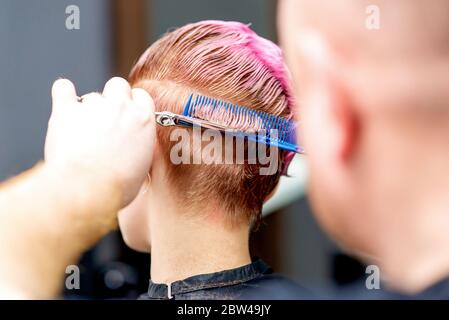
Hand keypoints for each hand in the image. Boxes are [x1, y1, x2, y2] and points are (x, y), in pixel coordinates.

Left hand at [45, 77, 155, 206]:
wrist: (88, 187)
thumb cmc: (117, 185)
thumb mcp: (143, 167)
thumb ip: (140, 146)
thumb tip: (136, 147)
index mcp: (143, 120)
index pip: (141, 96)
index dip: (133, 104)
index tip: (128, 115)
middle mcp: (121, 107)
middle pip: (118, 85)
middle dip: (113, 97)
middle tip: (108, 118)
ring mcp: (94, 106)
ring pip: (92, 96)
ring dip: (88, 108)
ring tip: (83, 131)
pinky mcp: (66, 110)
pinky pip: (63, 88)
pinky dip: (63, 93)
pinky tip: (64, 100)